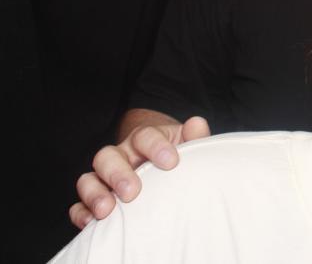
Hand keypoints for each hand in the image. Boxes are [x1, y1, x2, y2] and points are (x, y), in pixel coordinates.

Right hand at [69, 115, 209, 228]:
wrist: (163, 164)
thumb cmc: (175, 156)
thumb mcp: (186, 144)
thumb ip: (194, 137)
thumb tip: (197, 124)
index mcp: (144, 139)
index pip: (144, 136)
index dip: (156, 147)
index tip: (171, 162)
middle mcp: (121, 155)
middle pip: (108, 156)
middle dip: (118, 174)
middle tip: (132, 191)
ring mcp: (105, 177)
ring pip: (89, 178)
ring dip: (95, 193)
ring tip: (106, 210)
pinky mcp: (96, 198)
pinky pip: (79, 204)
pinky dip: (81, 212)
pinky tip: (91, 222)